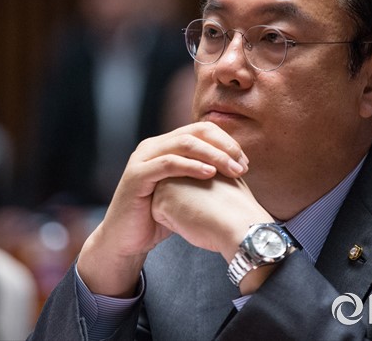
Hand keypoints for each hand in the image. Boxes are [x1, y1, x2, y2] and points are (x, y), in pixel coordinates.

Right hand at [76, 122, 248, 296]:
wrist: (126, 240)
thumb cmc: (157, 216)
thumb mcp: (184, 191)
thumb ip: (201, 176)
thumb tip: (235, 169)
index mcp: (166, 145)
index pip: (201, 130)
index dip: (226, 142)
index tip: (245, 162)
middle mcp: (154, 146)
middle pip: (196, 132)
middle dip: (224, 146)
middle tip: (242, 165)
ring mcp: (143, 158)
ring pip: (184, 144)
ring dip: (213, 155)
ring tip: (233, 170)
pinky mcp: (136, 175)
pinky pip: (168, 163)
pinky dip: (191, 166)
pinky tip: (210, 173)